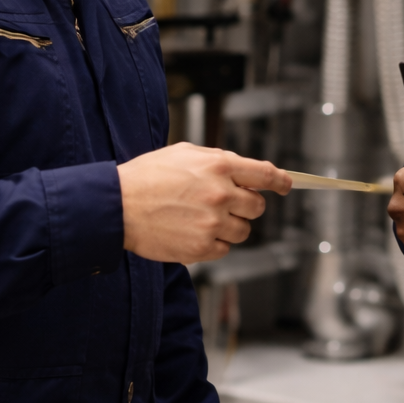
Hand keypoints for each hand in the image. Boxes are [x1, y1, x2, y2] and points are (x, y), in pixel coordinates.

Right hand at [118, 143, 290, 262]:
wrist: (116, 206)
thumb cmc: (146, 177)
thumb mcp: (184, 153)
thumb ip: (218, 160)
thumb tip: (244, 169)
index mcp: (220, 166)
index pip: (266, 174)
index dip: (281, 181)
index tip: (287, 185)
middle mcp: (221, 194)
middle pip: (258, 207)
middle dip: (246, 205)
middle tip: (223, 204)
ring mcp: (213, 223)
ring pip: (243, 231)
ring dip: (229, 226)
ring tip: (200, 218)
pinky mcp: (202, 248)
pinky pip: (224, 249)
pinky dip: (213, 243)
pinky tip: (190, 232)